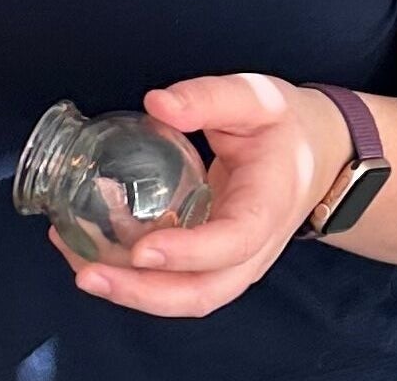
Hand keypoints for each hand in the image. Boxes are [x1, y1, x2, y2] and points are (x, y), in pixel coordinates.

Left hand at [51, 72, 355, 317]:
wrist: (318, 157)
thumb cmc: (285, 128)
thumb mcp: (257, 98)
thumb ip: (208, 97)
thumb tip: (157, 103)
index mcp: (268, 208)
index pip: (232, 243)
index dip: (188, 253)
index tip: (143, 249)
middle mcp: (253, 250)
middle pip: (202, 293)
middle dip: (142, 293)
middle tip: (87, 275)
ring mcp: (234, 264)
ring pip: (184, 298)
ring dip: (130, 293)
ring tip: (78, 267)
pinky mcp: (213, 263)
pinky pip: (174, 285)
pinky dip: (133, 280)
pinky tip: (91, 255)